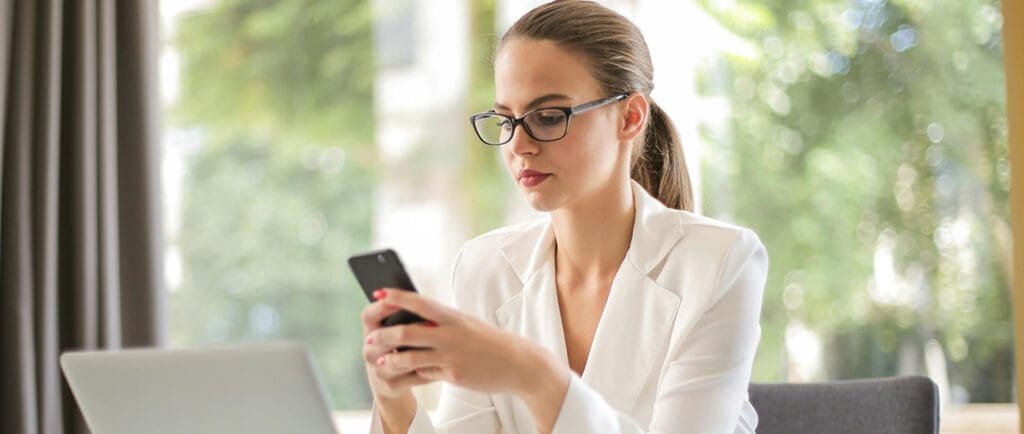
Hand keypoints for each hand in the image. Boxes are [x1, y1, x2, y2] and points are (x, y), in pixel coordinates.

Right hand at [360, 291, 435, 399]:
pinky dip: (428, 371)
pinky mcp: (390, 386)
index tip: (400, 300)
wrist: (394, 381)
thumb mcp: (396, 330)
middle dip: (404, 332)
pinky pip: (411, 377)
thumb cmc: (400, 347)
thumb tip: (420, 299)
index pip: (368, 315)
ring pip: (397, 360)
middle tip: (429, 326)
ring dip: (418, 353)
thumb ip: (403, 316)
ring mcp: (378, 370)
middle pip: (382, 338)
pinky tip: (442, 365)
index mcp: (371, 331)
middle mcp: (369, 351)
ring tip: (438, 346)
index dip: (381, 307)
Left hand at [364, 288, 567, 395]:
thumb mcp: (466, 324)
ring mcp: (450, 354)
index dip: (397, 296)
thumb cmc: (488, 341)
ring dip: (390, 358)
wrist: (517, 363)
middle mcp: (450, 333)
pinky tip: (401, 372)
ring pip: (410, 355)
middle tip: (370, 337)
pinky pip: (424, 372)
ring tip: (379, 360)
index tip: (378, 292)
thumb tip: (416, 322)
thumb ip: (442, 322)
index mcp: (453, 315)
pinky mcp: (453, 374)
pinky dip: (410, 371)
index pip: (419, 302)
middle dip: (384, 334)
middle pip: (407, 331)